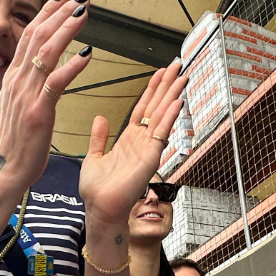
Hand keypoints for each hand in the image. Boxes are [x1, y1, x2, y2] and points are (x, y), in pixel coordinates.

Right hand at [0, 0, 93, 191]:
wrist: (8, 168)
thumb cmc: (18, 140)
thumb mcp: (16, 104)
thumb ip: (25, 82)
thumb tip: (36, 65)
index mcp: (12, 78)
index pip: (28, 36)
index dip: (46, 14)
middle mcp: (17, 81)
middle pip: (38, 37)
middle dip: (59, 14)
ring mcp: (26, 95)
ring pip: (47, 53)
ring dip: (67, 31)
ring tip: (84, 15)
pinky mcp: (38, 111)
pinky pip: (56, 82)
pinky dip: (73, 66)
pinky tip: (87, 53)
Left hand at [79, 61, 187, 228]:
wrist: (99, 210)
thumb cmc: (97, 191)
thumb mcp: (94, 157)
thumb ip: (98, 138)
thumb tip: (99, 119)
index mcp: (128, 140)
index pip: (143, 108)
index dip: (152, 89)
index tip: (160, 73)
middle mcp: (141, 142)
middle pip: (156, 107)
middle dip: (167, 86)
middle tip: (177, 66)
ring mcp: (148, 149)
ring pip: (162, 116)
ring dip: (172, 95)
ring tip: (182, 76)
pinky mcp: (150, 158)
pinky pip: (161, 133)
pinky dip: (169, 117)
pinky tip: (177, 101)